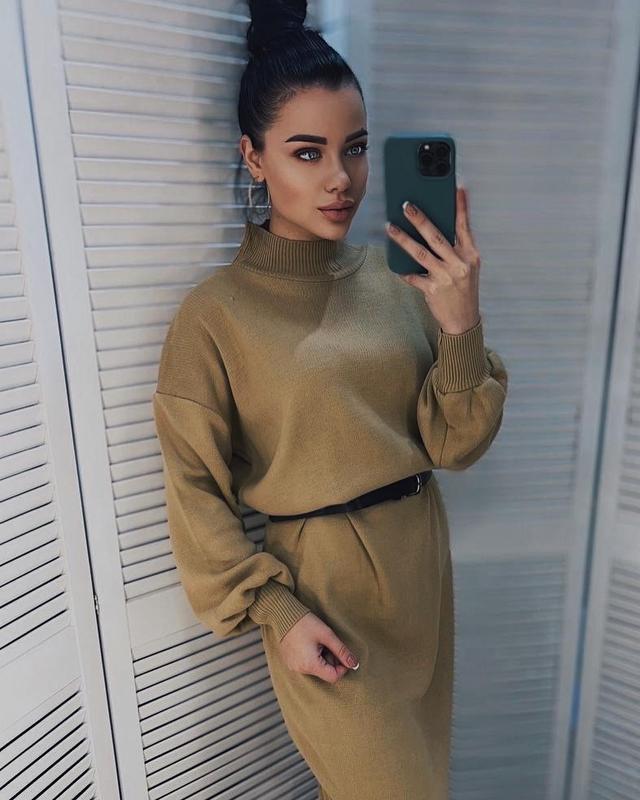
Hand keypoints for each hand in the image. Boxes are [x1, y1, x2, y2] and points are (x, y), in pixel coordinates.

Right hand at [279, 612, 359, 683]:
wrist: (283, 615)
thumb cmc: (305, 623)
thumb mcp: (327, 635)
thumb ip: (342, 651)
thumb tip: (354, 664)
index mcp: (310, 665)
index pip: (333, 677)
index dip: (342, 667)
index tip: (341, 654)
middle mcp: (300, 670)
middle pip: (324, 673)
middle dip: (331, 660)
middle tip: (328, 644)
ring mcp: (293, 667)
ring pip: (315, 669)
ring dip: (321, 658)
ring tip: (317, 642)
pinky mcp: (289, 662)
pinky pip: (305, 665)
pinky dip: (312, 657)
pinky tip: (309, 644)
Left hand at [385, 186, 480, 334]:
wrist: (464, 320)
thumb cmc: (464, 290)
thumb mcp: (468, 267)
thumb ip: (456, 249)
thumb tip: (437, 229)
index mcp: (470, 255)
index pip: (464, 227)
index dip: (460, 208)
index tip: (457, 189)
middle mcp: (458, 264)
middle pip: (436, 237)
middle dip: (420, 220)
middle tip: (406, 206)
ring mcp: (445, 277)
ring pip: (420, 253)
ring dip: (403, 239)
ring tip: (391, 227)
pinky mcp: (433, 289)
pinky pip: (414, 276)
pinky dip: (404, 272)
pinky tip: (397, 267)